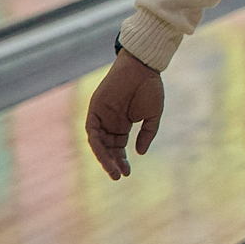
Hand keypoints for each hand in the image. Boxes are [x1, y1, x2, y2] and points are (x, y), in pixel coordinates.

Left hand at [85, 51, 164, 179]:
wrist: (142, 68)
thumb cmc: (149, 88)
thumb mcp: (152, 116)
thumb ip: (147, 134)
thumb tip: (139, 153)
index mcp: (122, 124)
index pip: (118, 148)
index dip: (122, 161)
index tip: (127, 173)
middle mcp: (109, 123)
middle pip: (107, 148)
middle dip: (112, 163)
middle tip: (119, 176)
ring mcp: (101, 116)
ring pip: (98, 143)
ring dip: (104, 158)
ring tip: (113, 170)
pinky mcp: (94, 110)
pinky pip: (92, 132)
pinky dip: (97, 145)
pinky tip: (106, 155)